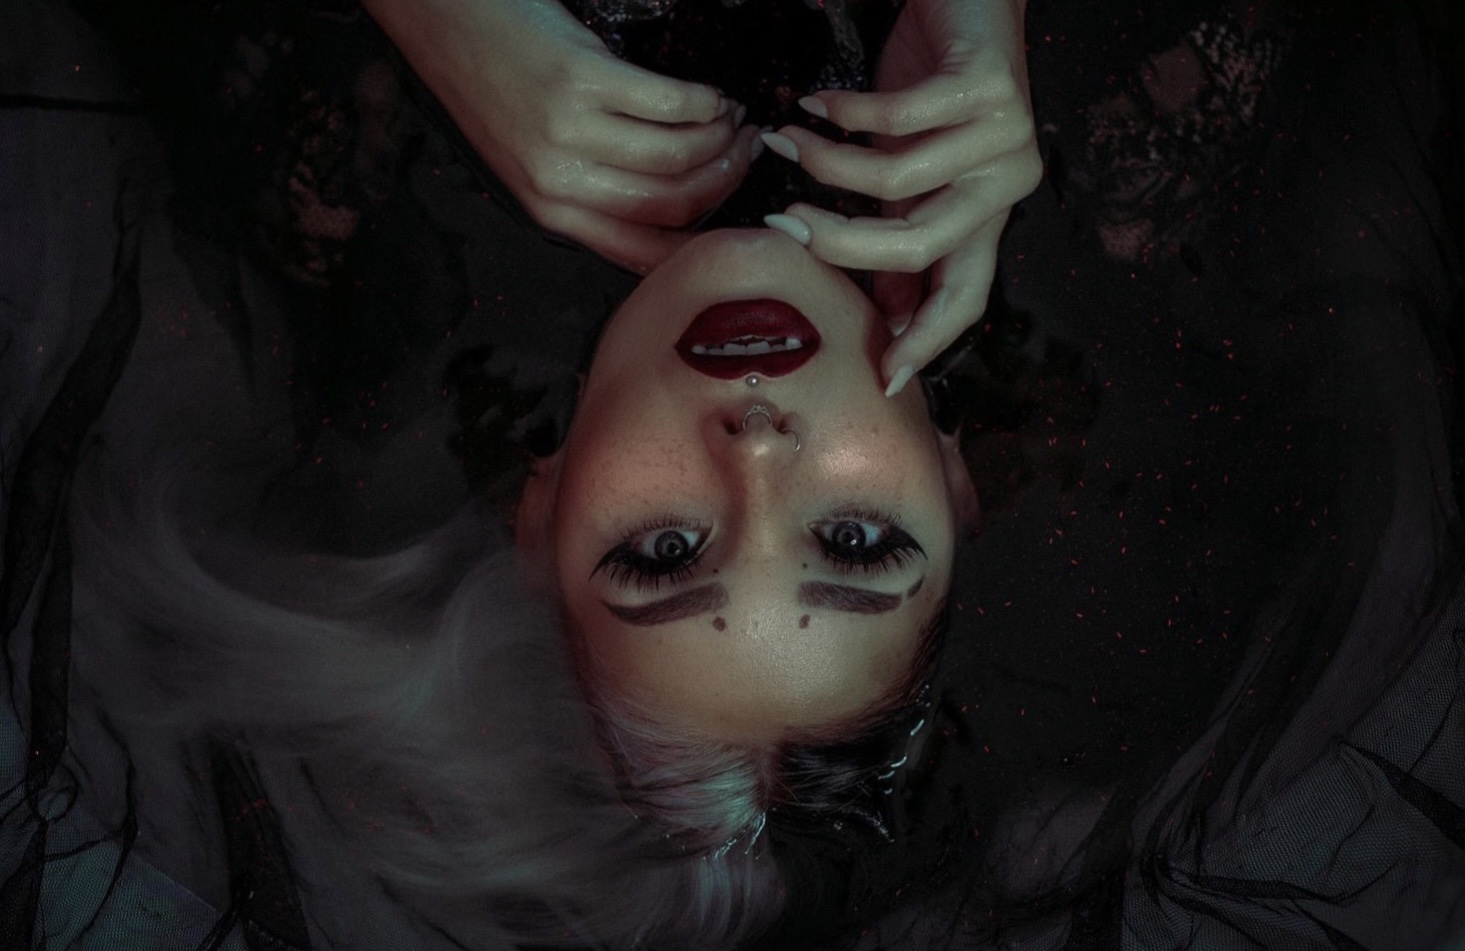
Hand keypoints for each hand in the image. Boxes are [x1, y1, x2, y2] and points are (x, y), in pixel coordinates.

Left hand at [364, 0, 761, 272]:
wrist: (444, 21)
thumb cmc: (493, 85)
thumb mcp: (533, 161)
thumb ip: (590, 193)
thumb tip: (671, 212)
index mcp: (550, 211)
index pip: (645, 253)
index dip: (704, 241)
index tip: (738, 219)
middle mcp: (558, 182)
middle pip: (674, 202)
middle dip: (726, 179)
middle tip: (749, 151)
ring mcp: (568, 131)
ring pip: (678, 156)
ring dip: (722, 137)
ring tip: (735, 119)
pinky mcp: (580, 79)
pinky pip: (669, 103)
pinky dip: (704, 100)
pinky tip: (711, 95)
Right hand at [759, 0, 1040, 393]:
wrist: (970, 0)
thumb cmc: (934, 85)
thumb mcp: (912, 171)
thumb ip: (899, 229)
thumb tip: (884, 309)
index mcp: (989, 215)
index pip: (967, 296)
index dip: (928, 340)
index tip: (885, 379)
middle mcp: (1007, 184)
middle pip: (920, 247)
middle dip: (842, 245)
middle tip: (787, 227)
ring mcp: (1005, 136)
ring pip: (895, 182)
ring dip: (825, 163)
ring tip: (788, 142)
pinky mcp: (990, 86)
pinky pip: (895, 118)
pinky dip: (840, 113)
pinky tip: (814, 104)